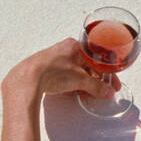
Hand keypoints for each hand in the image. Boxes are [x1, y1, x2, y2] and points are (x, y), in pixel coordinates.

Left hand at [3, 38, 120, 100]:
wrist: (27, 78)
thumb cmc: (52, 71)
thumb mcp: (80, 80)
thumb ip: (96, 86)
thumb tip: (107, 91)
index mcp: (75, 46)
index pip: (98, 59)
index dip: (108, 74)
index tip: (112, 84)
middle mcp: (65, 49)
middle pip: (88, 66)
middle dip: (96, 81)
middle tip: (101, 92)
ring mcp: (55, 58)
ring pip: (77, 72)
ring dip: (84, 84)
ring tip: (87, 95)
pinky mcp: (48, 68)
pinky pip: (66, 76)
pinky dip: (73, 84)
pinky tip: (74, 93)